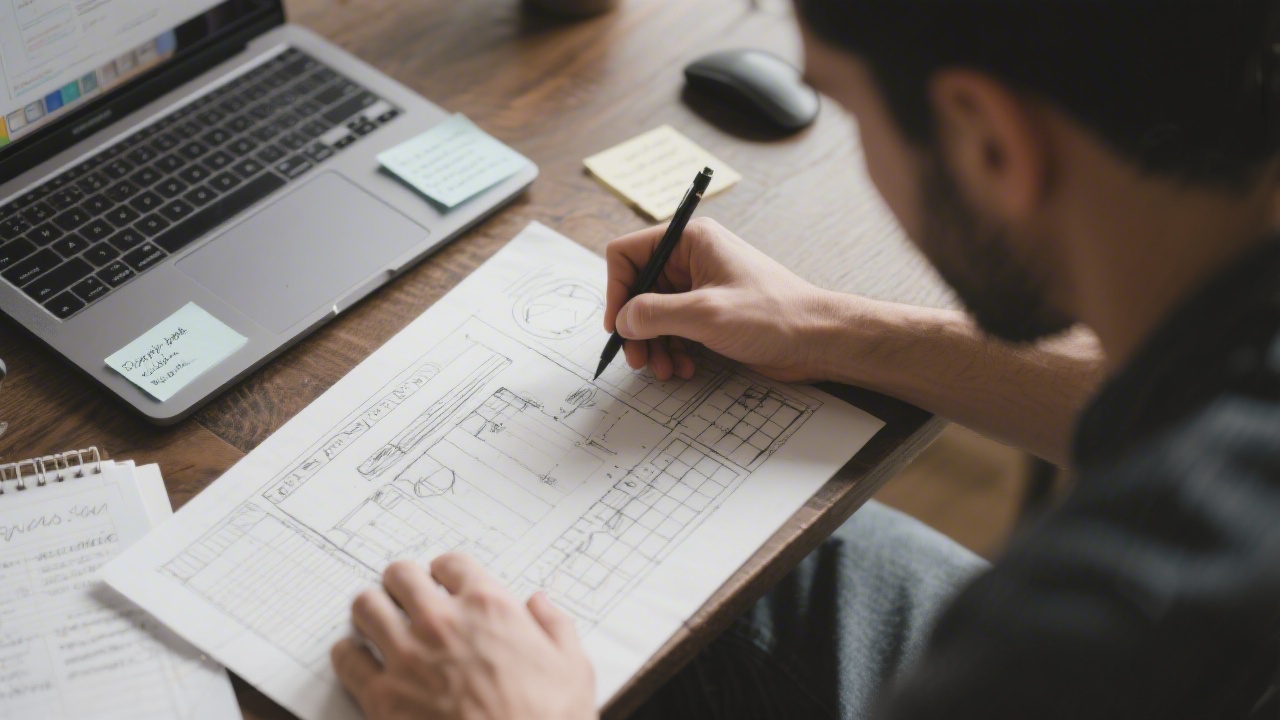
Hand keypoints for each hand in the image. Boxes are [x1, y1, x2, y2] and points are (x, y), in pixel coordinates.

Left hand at [331, 554, 596, 719]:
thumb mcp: (572, 666)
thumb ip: (554, 625)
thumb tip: (539, 604)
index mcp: (489, 607)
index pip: (451, 563)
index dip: (446, 571)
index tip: (444, 580)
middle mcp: (442, 623)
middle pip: (400, 575)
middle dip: (402, 582)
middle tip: (404, 593)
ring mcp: (407, 658)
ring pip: (366, 607)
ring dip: (371, 609)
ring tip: (377, 618)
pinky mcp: (382, 697)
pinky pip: (346, 659)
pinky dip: (348, 653)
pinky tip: (357, 656)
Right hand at [605, 217, 834, 381]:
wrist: (819, 339)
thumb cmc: (774, 315)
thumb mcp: (706, 314)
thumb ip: (655, 314)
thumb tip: (623, 320)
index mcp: (691, 241)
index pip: (628, 254)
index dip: (616, 291)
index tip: (618, 327)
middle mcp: (693, 259)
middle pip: (639, 290)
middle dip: (637, 328)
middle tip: (639, 360)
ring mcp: (702, 287)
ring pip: (655, 315)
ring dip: (655, 345)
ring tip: (666, 370)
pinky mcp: (711, 313)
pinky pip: (675, 329)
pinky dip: (674, 350)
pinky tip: (685, 369)